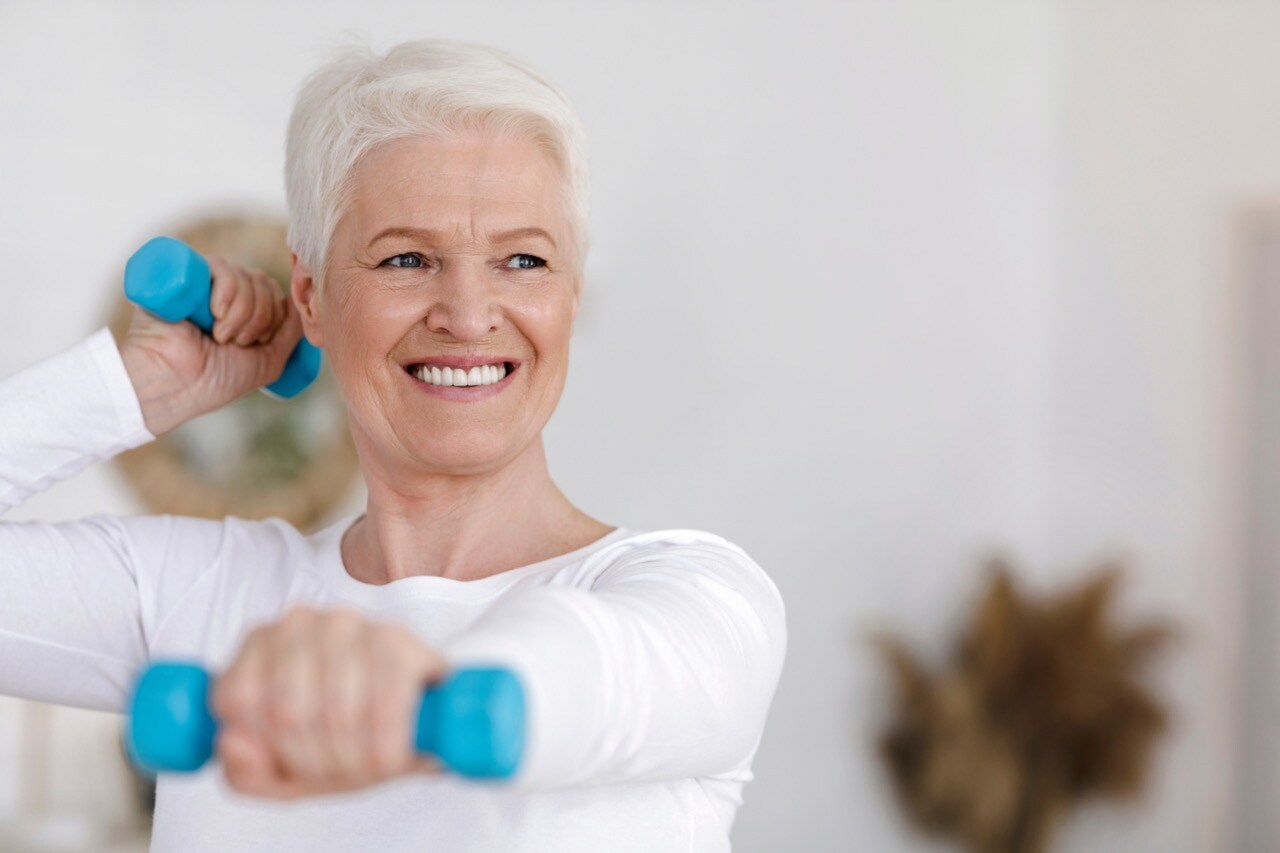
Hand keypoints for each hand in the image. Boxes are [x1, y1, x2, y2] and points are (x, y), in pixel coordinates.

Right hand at [119, 256, 304, 434]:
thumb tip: (302, 303)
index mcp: (242, 309)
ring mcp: (205, 281)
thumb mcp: (269, 360)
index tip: (255, 345)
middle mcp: (224, 292)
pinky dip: (228, 293)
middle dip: (259, 319)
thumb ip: (290, 332)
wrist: (173, 384)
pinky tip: (214, 315)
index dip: (275, 318)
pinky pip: (223, 267)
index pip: (276, 293)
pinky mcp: (186, 273)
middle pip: (266, 284)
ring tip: (218, 336)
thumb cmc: (216, 378)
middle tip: (234, 343)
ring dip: (242, 314)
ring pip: (249, 277)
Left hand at [210, 606, 447, 799]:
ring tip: (368, 763)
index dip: (266, 750)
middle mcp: (301, 621)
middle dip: (314, 761)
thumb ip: (244, 773)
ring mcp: (351, 624)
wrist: (426, 722)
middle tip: (339, 769)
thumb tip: (230, 743)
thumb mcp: (286, 774)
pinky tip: (392, 756)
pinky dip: (385, 749)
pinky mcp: (397, 639)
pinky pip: (382, 709)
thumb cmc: (347, 740)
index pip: (238, 701)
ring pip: (335, 714)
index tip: (292, 763)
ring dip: (353, 760)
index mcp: (260, 642)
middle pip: (285, 712)